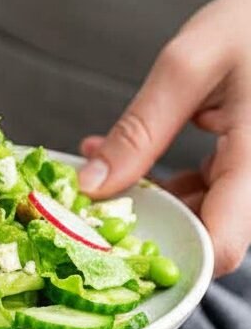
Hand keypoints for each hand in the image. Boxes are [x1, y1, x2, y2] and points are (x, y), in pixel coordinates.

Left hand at [78, 0, 250, 275]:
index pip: (222, 248)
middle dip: (145, 225)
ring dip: (148, 200)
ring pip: (200, 214)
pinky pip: (204, 190)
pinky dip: (164, 181)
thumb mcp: (187, 66)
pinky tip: (127, 158)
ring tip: (101, 170)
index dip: (172, 262)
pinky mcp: (244, 163)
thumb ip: (139, 130)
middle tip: (92, 206)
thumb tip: (92, 185)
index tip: (116, 250)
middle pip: (204, 235)